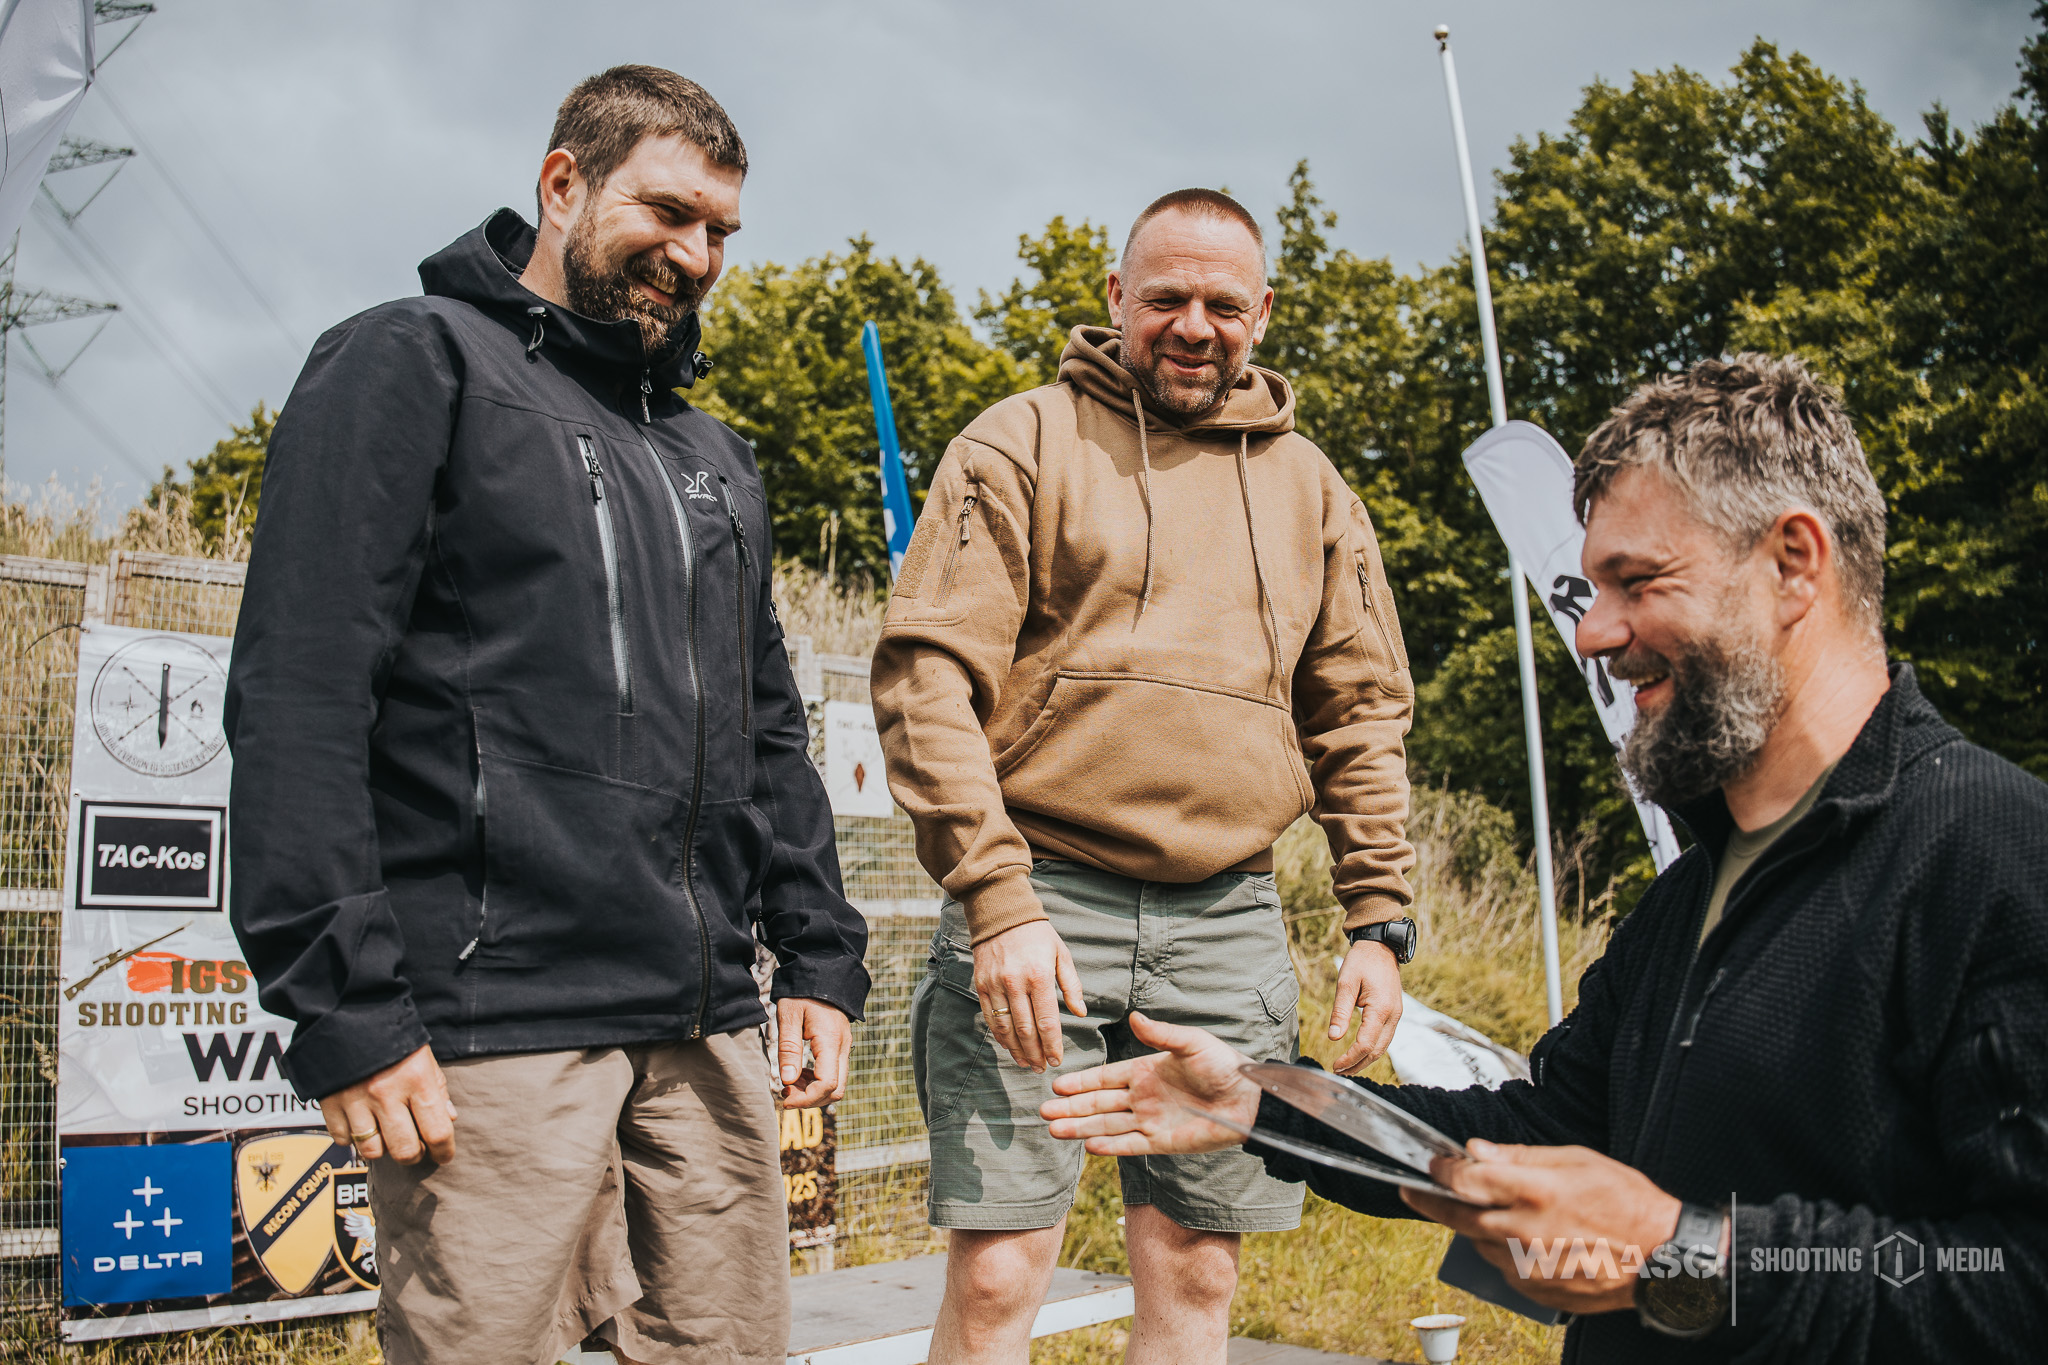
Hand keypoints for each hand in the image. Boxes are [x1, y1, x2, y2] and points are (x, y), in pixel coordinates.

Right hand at [318, 1044, 456, 1164]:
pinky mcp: (329, 1103)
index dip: (444, 1151)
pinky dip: (352, 1138)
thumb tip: (448, 1119)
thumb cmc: (394, 1037)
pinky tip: (360, 1124)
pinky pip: (342, 1139)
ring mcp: (355, 1100)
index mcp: (417, 1080)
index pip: (437, 1132)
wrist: (349, 1012)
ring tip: (386, 1134)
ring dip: (382, 1148)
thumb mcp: (424, 1058)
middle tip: (415, 1148)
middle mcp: (386, 1094)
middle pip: (404, 1150)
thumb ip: (438, 1090)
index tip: (444, 1155)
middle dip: (413, 1155)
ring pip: (371, 1150)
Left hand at [777, 998, 850, 1106]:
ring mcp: (844, 1048)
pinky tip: (799, 1073)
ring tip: (789, 1082)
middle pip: (836, 1090)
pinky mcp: (840, 1047)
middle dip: (811, 1100)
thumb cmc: (802, 993)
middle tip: (785, 1092)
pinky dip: (817, 1082)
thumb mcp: (789, 1017)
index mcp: (830, 1041)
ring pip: (837, 1085)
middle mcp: (842, 1047)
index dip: (805, 1099)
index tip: (783, 1098)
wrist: (822, 973)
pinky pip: (834, 1074)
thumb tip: (788, 1081)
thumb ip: (789, 1049)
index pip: (827, 1084)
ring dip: (813, 1092)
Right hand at [972, 919, 1084, 1071]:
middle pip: (1026, 1030)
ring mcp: (995, 985)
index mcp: (1039, 976)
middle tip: (1042, 1068)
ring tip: (1027, 1063)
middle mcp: (1015, 983)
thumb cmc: (1037, 935)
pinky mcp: (981, 985)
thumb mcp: (1061, 954)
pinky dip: (1000, 1036)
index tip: (1056, 1060)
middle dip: (1035, 1053)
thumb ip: (1071, 985)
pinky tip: (1009, 1046)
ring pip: (1006, 1028)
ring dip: (1017, 1050)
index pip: (1047, 1021)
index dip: (1052, 1045)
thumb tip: (1080, 1013)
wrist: (1001, 913)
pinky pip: (990, 1018)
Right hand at [1042, 1010, 1257, 1154]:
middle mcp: (1142, 1097)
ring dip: (1082, 1128)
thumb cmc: (1222, 1065)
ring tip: (1055, 1130)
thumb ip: (1161, 1033)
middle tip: (1044, 1112)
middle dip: (1071, 1108)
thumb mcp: (1190, 1042)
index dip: (1081, 1082)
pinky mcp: (1163, 1142)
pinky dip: (1110, 1147)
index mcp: (1145, 1070)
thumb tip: (1135, 1016)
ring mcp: (1151, 1120)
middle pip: (1099, 1104)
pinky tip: (1089, 1146)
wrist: (1248, 1098)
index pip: (1105, 1077)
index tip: (1057, 1084)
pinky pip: (1131, 1145)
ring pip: (1108, 1125)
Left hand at [1329, 937, 1402, 1072]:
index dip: (1350, 1059)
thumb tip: (1333, 1038)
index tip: (1335, 1066)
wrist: (1381, 946)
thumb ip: (1340, 1011)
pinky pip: (1385, 1038)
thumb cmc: (1361, 962)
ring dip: (1365, 1059)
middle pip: (1377, 1051)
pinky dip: (1372, 1049)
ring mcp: (1397, 1015)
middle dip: (1358, 1065)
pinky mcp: (1394, 1013)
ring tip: (1347, 1068)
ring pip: (1383, 1047)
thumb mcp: (1346, 983)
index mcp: (1381, 1009)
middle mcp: (1393, 1015)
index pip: (1365, 1044)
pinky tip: (1359, 1053)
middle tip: (1338, 1072)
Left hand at [1401, 1139, 1685, 1312]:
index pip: (1468, 1179)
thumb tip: (1477, 1150)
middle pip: (1460, 1217)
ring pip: (1480, 1245)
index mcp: (1537, 1192)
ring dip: (1475, 1228)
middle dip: (1433, 1202)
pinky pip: (1503, 1269)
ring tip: (1490, 1213)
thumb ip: (1522, 1156)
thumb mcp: (1578, 1160)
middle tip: (1413, 1191)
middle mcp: (1527, 1232)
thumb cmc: (1626, 1202)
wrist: (1664, 1259)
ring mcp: (1531, 1267)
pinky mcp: (1538, 1292)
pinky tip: (1521, 1240)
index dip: (1442, 1169)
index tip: (1430, 1163)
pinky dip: (1502, 1252)